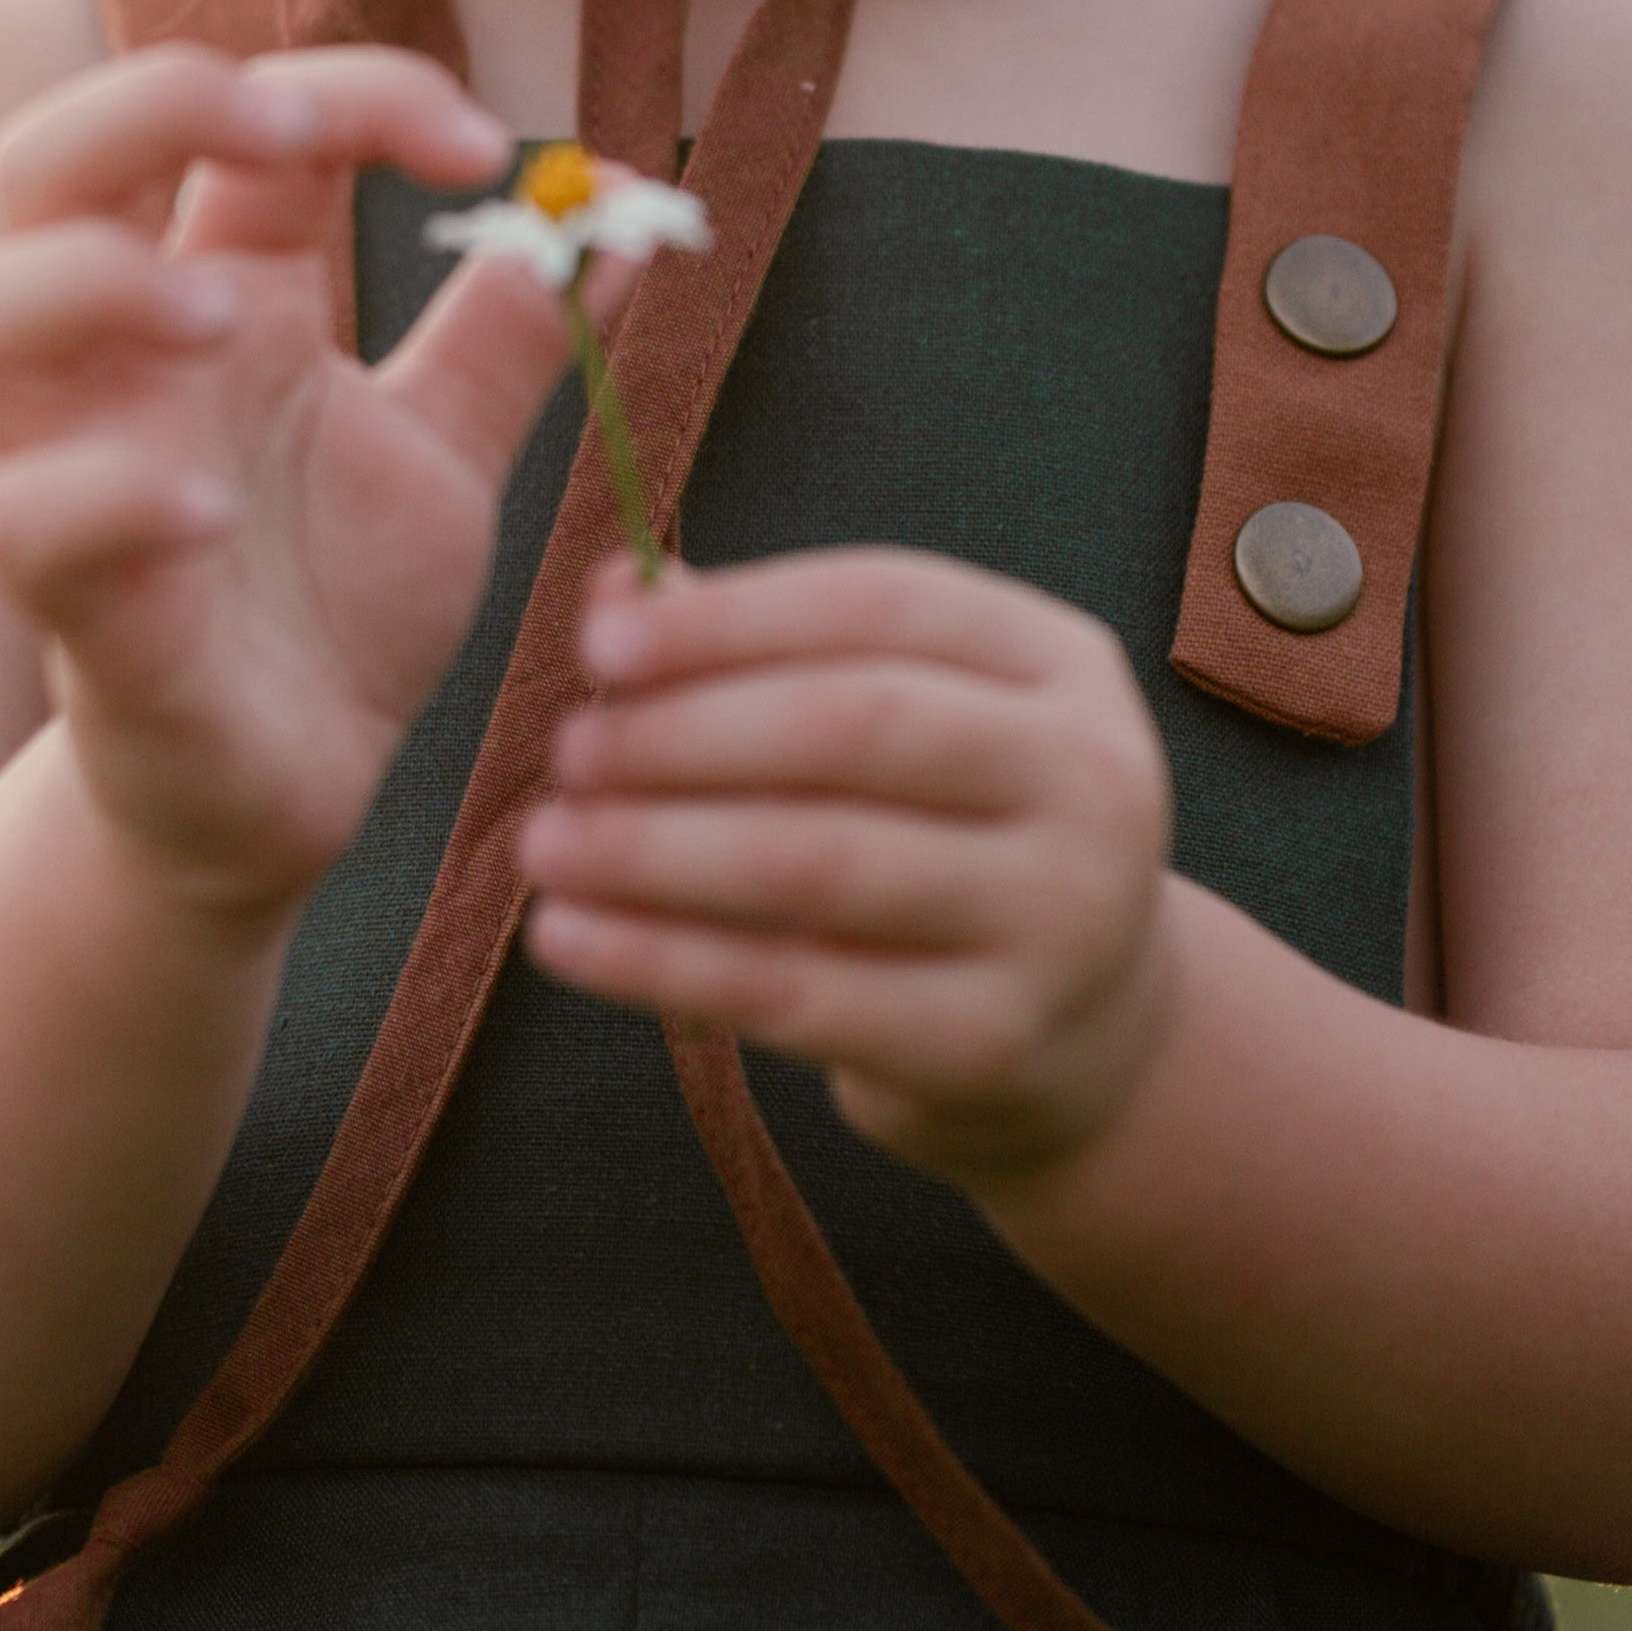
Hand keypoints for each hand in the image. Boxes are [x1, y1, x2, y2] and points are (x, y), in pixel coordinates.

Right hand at [0, 43, 579, 924]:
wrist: (287, 803)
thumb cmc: (338, 613)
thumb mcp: (448, 453)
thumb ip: (512, 331)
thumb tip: (616, 209)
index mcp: (221, 299)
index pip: (236, 118)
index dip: (354, 89)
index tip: (486, 149)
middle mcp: (125, 366)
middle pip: (42, 159)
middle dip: (158, 102)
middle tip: (298, 143)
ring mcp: (77, 479)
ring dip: (90, 280)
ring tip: (226, 311)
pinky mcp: (73, 610)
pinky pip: (19, 519)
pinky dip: (108, 493)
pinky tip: (215, 511)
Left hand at [515, 549, 1177, 1180]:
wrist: (1086, 1035)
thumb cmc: (942, 837)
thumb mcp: (891, 725)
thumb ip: (758, 650)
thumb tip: (612, 588)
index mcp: (1058, 664)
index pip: (884, 603)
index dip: (731, 618)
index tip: (600, 646)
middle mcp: (1089, 777)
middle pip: (857, 724)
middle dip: (687, 733)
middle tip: (567, 754)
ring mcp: (1058, 916)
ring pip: (818, 861)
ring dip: (653, 848)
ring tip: (542, 845)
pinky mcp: (994, 1042)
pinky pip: (794, 994)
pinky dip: (661, 963)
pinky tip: (566, 940)